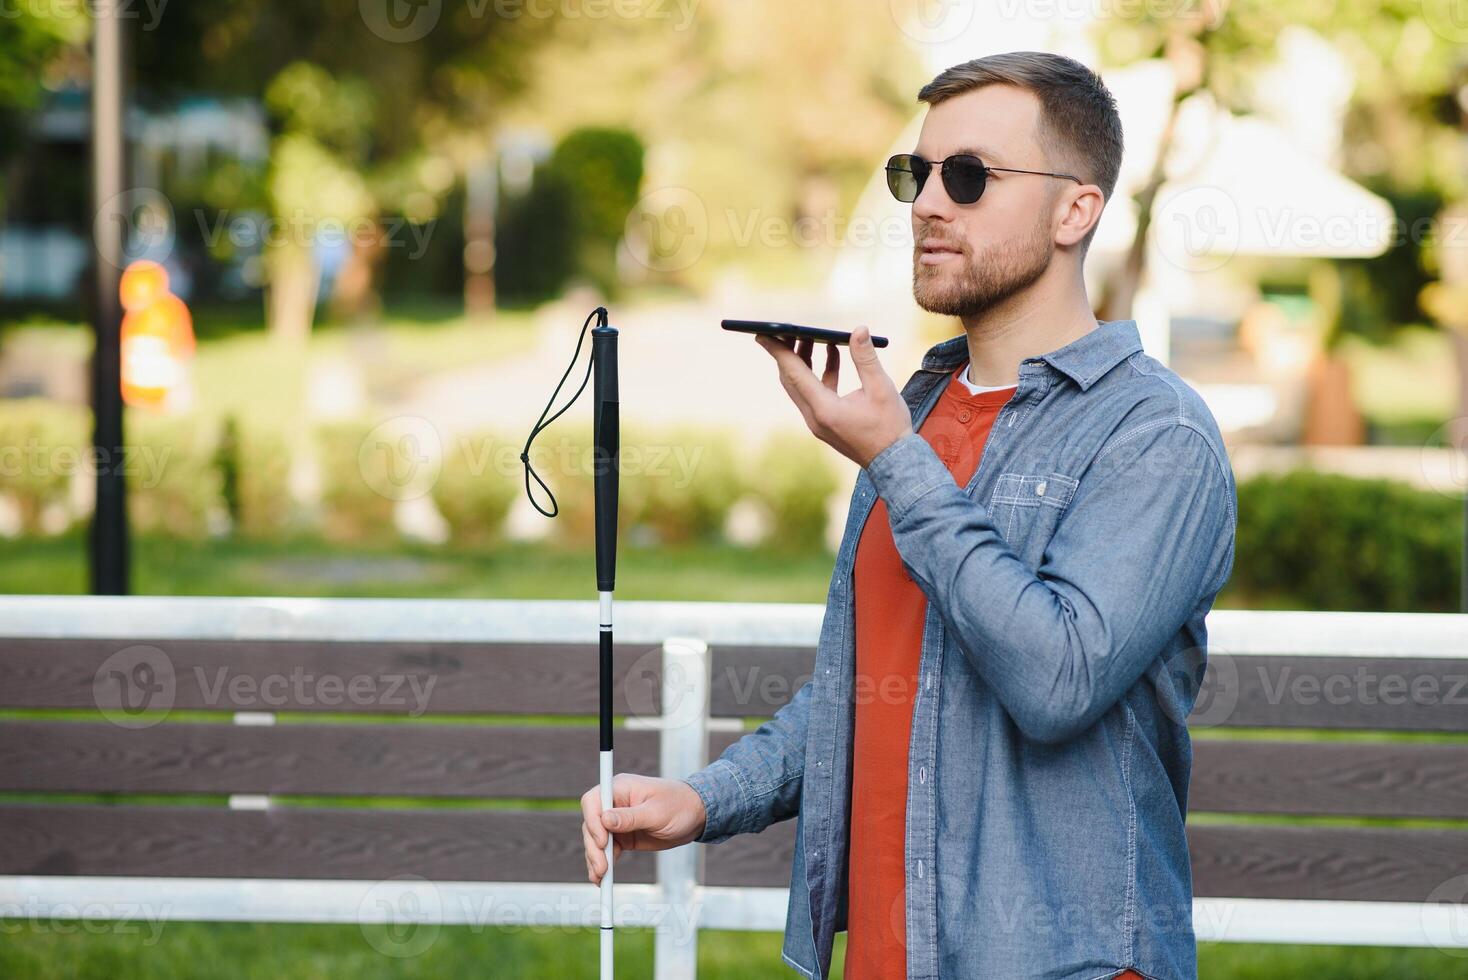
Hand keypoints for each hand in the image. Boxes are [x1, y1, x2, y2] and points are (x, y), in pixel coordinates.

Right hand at [580, 772, 706, 885]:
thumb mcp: (656, 813)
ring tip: (600, 878)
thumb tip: (605, 820)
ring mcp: (617, 820)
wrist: (696, 816)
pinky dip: (603, 863)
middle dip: (594, 847)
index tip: (601, 841)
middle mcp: (614, 803)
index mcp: (620, 788)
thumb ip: (630, 817)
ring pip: (595, 839)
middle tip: (601, 868)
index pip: (593, 801)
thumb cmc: (679, 806)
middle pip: (591, 824)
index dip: (592, 821)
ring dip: (595, 858)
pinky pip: (606, 849)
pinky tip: (602, 878)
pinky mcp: (622, 836)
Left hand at [753, 326, 912, 467]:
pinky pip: (815, 393)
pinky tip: (832, 354)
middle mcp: (815, 418)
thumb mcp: (881, 389)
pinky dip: (819, 373)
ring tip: (812, 336)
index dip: (777, 351)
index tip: (762, 334)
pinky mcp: (826, 424)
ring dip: (804, 362)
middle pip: (791, 380)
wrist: (896, 462)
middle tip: (789, 328)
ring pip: (801, 387)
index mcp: (824, 409)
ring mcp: (818, 423)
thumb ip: (866, 359)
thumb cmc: (890, 428)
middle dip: (788, 352)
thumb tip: (858, 330)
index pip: (794, 374)